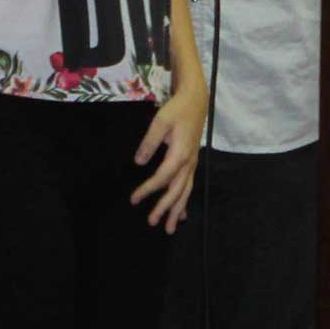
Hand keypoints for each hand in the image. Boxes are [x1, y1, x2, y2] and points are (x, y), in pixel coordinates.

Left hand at [131, 85, 204, 233]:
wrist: (195, 101)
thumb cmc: (176, 110)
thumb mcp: (160, 122)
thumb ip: (149, 143)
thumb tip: (138, 162)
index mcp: (180, 155)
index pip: (162, 178)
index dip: (147, 190)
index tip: (134, 199)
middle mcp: (188, 163)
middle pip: (176, 192)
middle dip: (164, 209)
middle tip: (152, 223)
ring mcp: (192, 164)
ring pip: (185, 192)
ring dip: (177, 210)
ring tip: (169, 227)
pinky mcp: (192, 162)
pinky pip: (189, 186)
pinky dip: (184, 201)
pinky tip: (181, 213)